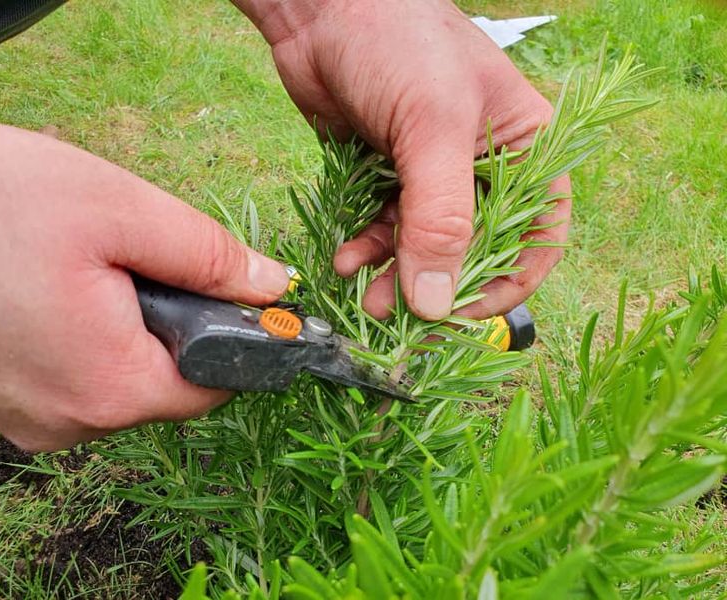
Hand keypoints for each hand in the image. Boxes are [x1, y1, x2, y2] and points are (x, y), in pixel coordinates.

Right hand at [0, 113, 289, 450]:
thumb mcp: (118, 209)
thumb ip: (208, 256)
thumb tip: (273, 287)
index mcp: (109, 389)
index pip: (214, 386)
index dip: (236, 337)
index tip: (229, 289)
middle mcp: (70, 423)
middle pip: (166, 380)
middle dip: (170, 318)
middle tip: (128, 255)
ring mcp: (29, 416)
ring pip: (120, 373)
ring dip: (124, 321)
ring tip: (77, 262)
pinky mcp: (0, 397)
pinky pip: (73, 370)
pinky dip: (83, 330)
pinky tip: (49, 281)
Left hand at [235, 0, 570, 319]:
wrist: (321, 8)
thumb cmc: (398, 44)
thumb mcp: (433, 129)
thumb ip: (440, 219)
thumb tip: (436, 303)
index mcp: (524, 148)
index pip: (538, 235)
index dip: (506, 283)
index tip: (458, 314)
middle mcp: (483, 166)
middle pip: (473, 250)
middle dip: (435, 286)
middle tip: (394, 314)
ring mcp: (432, 173)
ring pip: (424, 248)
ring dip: (394, 276)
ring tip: (363, 292)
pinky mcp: (387, 175)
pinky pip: (385, 231)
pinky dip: (368, 250)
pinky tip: (346, 257)